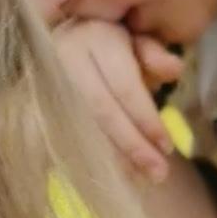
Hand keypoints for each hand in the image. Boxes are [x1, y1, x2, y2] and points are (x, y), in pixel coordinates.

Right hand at [55, 15, 180, 184]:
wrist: (67, 38)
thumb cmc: (112, 45)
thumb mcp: (136, 43)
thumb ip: (153, 56)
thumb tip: (175, 68)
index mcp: (97, 39)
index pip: (124, 86)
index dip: (146, 119)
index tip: (167, 147)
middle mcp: (69, 57)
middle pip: (102, 110)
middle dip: (132, 145)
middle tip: (159, 174)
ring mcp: (50, 79)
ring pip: (83, 126)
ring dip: (114, 159)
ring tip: (141, 179)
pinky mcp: (41, 101)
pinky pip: (66, 136)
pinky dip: (91, 159)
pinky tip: (116, 176)